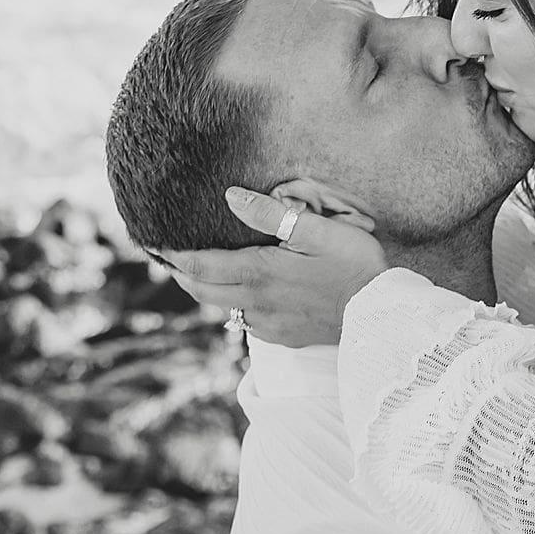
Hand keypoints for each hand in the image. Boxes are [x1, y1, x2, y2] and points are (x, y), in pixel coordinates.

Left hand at [162, 189, 385, 345]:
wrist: (381, 313)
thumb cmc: (354, 264)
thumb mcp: (317, 229)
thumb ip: (271, 214)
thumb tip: (231, 196)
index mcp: (259, 273)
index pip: (200, 266)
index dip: (172, 255)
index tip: (153, 243)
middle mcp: (256, 303)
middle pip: (202, 291)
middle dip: (181, 274)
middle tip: (167, 257)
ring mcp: (269, 324)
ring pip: (224, 308)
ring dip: (208, 290)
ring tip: (202, 272)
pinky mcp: (284, 337)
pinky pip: (248, 322)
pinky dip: (238, 305)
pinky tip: (248, 293)